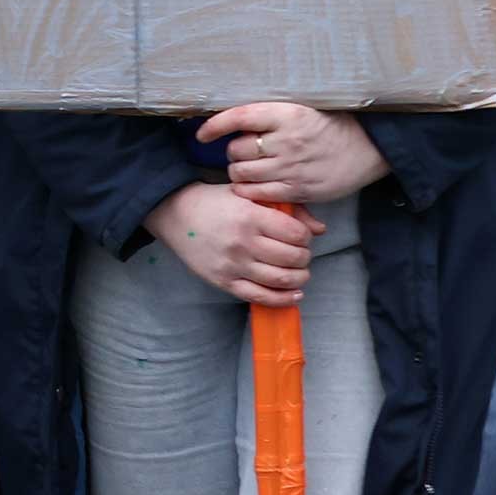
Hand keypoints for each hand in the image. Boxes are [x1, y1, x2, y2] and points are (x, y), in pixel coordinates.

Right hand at [145, 183, 321, 304]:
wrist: (175, 214)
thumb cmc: (215, 201)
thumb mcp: (248, 195)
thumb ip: (286, 209)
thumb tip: (320, 229)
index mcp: (249, 216)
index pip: (296, 234)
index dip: (306, 237)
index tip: (301, 236)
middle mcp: (242, 242)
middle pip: (293, 258)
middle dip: (304, 257)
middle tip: (299, 253)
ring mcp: (233, 265)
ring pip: (281, 279)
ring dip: (299, 278)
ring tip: (298, 271)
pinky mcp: (224, 281)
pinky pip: (261, 297)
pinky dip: (283, 299)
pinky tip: (294, 294)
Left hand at [201, 102, 391, 204]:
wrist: (367, 146)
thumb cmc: (329, 125)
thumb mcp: (299, 109)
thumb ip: (269, 117)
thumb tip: (235, 125)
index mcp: (284, 114)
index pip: (237, 118)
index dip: (214, 126)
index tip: (202, 134)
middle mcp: (286, 141)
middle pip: (236, 150)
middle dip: (233, 152)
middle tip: (241, 152)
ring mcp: (292, 167)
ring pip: (243, 173)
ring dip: (238, 172)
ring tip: (246, 169)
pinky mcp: (299, 189)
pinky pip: (259, 193)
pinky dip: (249, 191)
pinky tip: (251, 186)